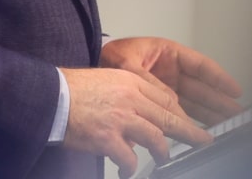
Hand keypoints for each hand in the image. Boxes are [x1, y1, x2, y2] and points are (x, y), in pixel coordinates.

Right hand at [60, 67, 210, 178]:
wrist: (49, 97)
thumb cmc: (73, 90)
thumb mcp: (108, 81)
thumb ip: (129, 97)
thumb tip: (142, 119)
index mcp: (131, 81)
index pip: (165, 98)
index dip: (180, 112)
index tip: (190, 121)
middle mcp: (130, 98)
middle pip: (168, 117)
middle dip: (189, 132)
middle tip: (202, 140)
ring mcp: (121, 119)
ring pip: (156, 138)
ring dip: (162, 152)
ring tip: (162, 159)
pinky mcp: (108, 139)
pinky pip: (130, 159)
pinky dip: (131, 168)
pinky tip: (127, 171)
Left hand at [100, 37, 245, 124]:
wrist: (88, 77)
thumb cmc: (107, 58)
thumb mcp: (127, 63)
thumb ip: (150, 82)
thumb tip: (171, 101)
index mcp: (168, 53)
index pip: (200, 66)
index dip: (219, 78)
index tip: (235, 90)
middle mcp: (171, 72)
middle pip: (201, 88)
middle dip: (219, 101)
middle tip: (236, 114)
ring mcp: (166, 88)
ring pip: (194, 103)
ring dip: (209, 114)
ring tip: (225, 125)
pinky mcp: (157, 104)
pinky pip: (179, 113)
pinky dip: (189, 122)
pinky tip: (200, 131)